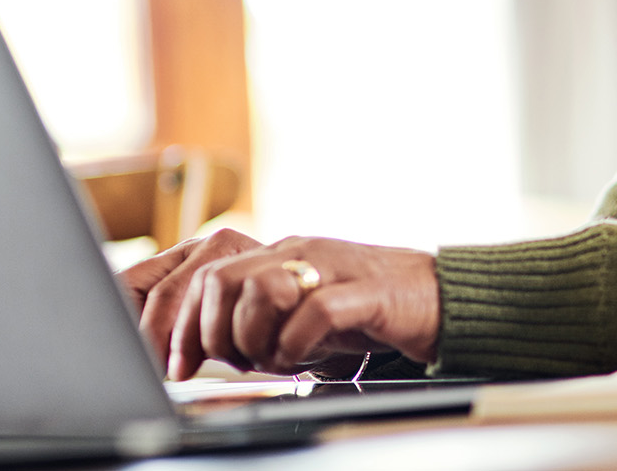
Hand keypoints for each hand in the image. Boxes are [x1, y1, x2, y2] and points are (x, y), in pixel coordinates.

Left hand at [120, 229, 439, 378]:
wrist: (438, 297)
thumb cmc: (365, 310)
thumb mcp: (298, 311)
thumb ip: (256, 318)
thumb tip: (201, 348)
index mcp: (277, 254)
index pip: (204, 275)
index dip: (180, 323)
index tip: (177, 364)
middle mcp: (298, 252)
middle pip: (220, 280)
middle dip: (212, 334)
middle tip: (233, 364)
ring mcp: (331, 268)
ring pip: (260, 291)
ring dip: (255, 338)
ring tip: (274, 360)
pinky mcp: (364, 292)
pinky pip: (314, 313)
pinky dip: (297, 344)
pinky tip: (305, 359)